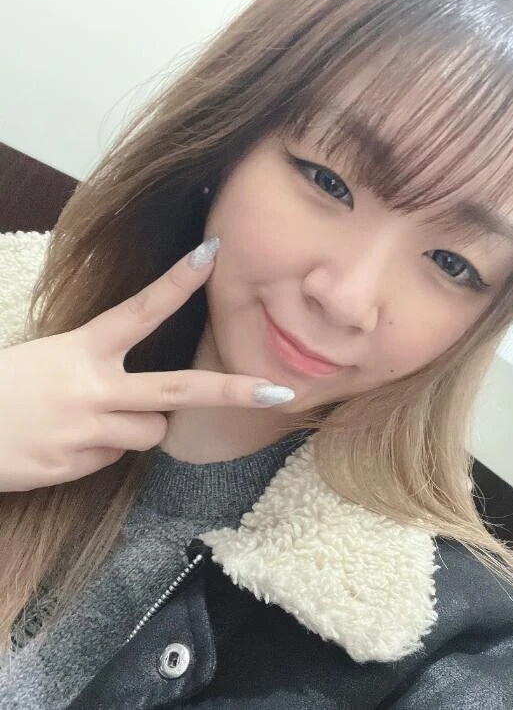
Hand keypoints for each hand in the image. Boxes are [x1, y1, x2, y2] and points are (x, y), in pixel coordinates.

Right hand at [0, 239, 292, 491]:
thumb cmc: (5, 386)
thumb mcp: (50, 358)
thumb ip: (100, 367)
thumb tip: (147, 400)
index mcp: (82, 349)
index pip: (139, 309)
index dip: (177, 282)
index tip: (212, 254)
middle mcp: (94, 388)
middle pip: (178, 390)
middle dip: (231, 391)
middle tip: (278, 393)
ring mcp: (89, 430)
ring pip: (151, 434)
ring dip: (136, 428)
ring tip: (90, 420)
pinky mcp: (78, 465)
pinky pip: (116, 458)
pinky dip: (102, 451)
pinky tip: (67, 442)